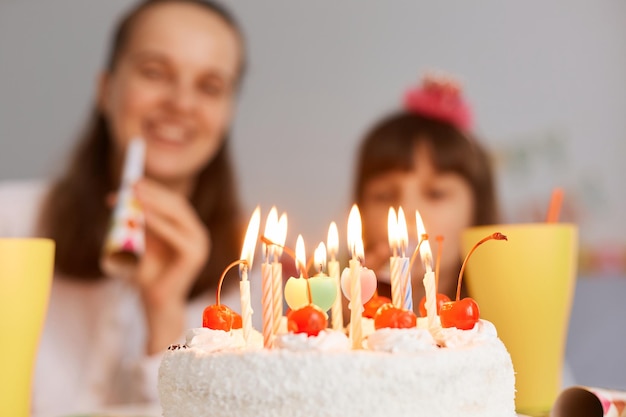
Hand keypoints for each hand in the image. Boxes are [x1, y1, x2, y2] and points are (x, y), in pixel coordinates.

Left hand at [133, 178, 209, 353]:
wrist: (155, 302)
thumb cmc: (146, 273)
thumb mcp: (140, 241)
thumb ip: (136, 222)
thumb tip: (118, 198)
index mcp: (188, 228)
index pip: (173, 202)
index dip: (153, 190)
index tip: (131, 182)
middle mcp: (197, 233)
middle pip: (176, 205)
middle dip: (153, 192)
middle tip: (132, 184)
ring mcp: (199, 244)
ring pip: (177, 215)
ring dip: (155, 202)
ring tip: (135, 194)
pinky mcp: (194, 255)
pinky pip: (175, 234)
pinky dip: (159, 223)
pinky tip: (143, 215)